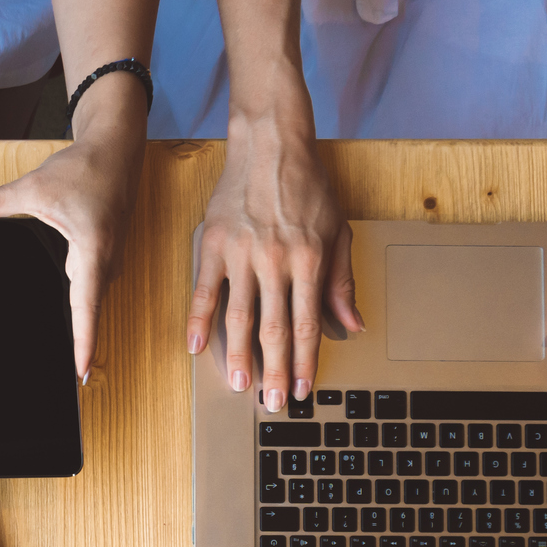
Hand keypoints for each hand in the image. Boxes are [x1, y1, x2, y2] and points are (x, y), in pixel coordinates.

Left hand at [0, 132, 136, 382]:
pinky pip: (94, 289)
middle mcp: (107, 262)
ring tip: (73, 360)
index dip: (84, 342)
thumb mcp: (32, 188)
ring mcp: (111, 261)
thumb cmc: (83, 167)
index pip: (86, 306)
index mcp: (92, 250)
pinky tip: (74, 320)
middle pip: (90, 311)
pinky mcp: (107, 256)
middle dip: (81, 345)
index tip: (81, 372)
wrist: (117, 149)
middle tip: (70, 380)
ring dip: (83, 327)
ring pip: (93, 301)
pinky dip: (84, 307)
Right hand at [189, 117, 361, 408]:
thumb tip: (352, 324)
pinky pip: (204, 290)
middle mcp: (277, 261)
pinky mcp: (214, 244)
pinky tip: (194, 347)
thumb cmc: (308, 186)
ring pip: (239, 317)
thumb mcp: (338, 231)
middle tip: (273, 402)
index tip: (304, 388)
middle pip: (274, 330)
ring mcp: (242, 254)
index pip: (308, 325)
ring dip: (238, 357)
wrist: (271, 144)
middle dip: (275, 371)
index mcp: (310, 260)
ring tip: (238, 385)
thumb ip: (342, 280)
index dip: (306, 362)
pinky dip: (197, 321)